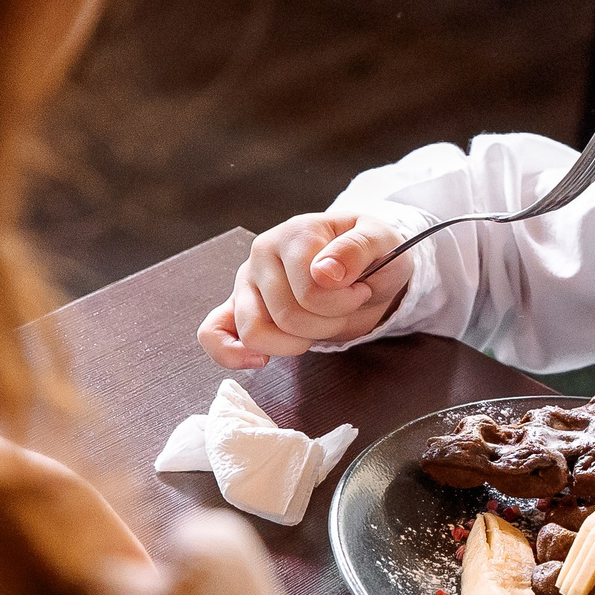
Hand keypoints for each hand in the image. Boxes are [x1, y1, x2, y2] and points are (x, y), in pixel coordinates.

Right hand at [198, 212, 412, 368]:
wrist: (366, 265)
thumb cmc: (371, 253)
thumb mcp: (381, 240)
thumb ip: (357, 250)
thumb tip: (325, 273)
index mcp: (295, 233)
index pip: (310, 289)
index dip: (343, 302)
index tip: (360, 290)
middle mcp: (262, 254)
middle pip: (286, 315)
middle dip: (326, 324)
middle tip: (344, 308)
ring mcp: (246, 282)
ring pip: (255, 331)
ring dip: (296, 343)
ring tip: (317, 326)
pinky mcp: (237, 306)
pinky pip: (213, 332)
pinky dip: (230, 353)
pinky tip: (260, 361)